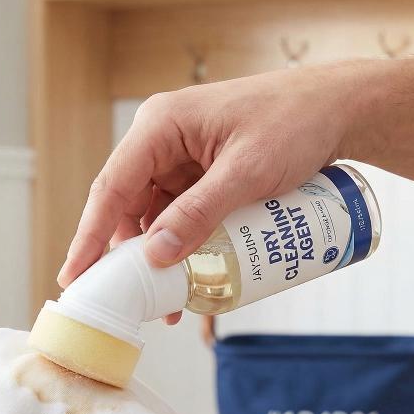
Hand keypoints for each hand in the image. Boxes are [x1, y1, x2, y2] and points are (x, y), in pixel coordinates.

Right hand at [58, 62, 372, 292]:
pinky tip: (193, 276)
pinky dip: (184, 245)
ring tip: (171, 301)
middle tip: (129, 303)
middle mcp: (164, 140)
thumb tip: (156, 256)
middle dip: (130, 256)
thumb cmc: (296, 124)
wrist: (339, 110)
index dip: (90, 236)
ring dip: (161, 257)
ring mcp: (184, 158)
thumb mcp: (247, 172)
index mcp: (162, 126)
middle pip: (129, 206)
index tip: (74, 277)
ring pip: (155, 216)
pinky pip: (182, 215)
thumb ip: (200, 212)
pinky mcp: (204, 174)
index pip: (112, 187)